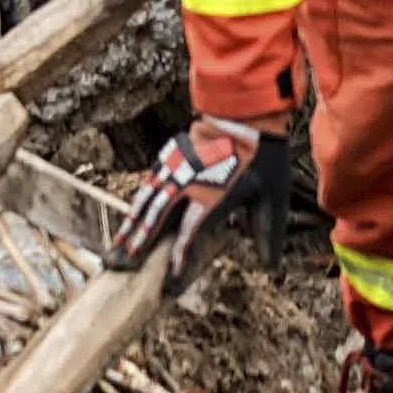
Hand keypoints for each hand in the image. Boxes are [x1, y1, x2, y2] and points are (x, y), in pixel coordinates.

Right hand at [110, 114, 268, 279]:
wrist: (247, 115)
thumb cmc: (262, 158)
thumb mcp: (272, 198)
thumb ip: (268, 233)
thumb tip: (271, 267)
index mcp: (210, 199)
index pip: (188, 236)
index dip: (178, 258)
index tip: (170, 277)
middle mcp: (187, 185)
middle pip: (156, 219)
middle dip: (140, 242)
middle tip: (124, 261)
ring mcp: (176, 167)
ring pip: (148, 199)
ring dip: (133, 222)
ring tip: (119, 241)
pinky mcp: (172, 153)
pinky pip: (151, 180)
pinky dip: (141, 198)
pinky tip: (136, 208)